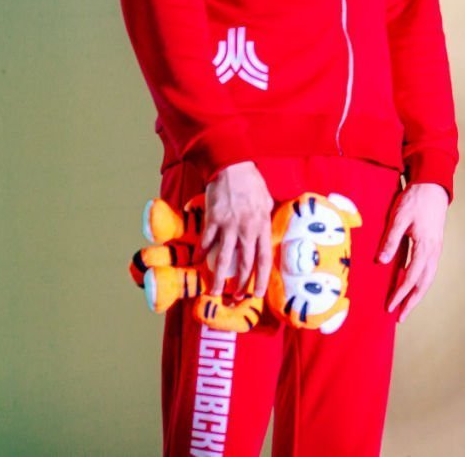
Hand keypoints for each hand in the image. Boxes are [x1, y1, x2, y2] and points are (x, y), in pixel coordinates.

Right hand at [202, 161, 272, 295]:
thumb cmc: (251, 183)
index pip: (264, 257)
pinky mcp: (213, 220)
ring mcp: (229, 225)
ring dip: (219, 277)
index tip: (258, 293)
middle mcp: (247, 228)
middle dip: (241, 283)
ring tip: (215, 291)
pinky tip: (198, 263)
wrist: (233, 166)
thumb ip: (264, 219)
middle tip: (236, 298)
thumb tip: (264, 234)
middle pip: (245, 262)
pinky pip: (207, 242)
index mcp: (262, 225)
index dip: (262, 278)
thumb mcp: (266, 201)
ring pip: (224, 257)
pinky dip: (202, 254)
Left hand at [379, 182, 448, 322]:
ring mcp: (436, 248)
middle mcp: (433, 250)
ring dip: (417, 293)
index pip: (412, 276)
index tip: (390, 307)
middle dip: (412, 301)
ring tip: (406, 307)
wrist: (433, 186)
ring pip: (428, 277)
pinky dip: (420, 281)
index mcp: (425, 246)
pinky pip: (429, 269)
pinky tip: (411, 283)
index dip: (401, 293)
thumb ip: (391, 240)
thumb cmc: (415, 200)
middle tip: (400, 317)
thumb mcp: (399, 217)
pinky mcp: (435, 244)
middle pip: (424, 282)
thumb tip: (382, 262)